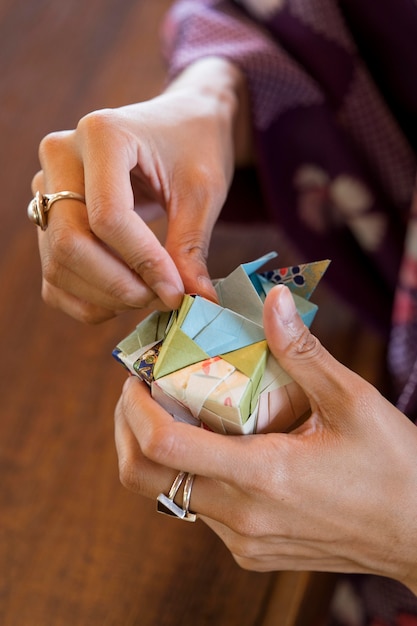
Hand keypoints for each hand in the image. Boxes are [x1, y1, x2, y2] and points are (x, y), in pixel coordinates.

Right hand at [31, 58, 248, 322]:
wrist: (179, 123)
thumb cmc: (194, 147)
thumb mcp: (203, 192)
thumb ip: (192, 247)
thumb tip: (198, 302)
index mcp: (102, 135)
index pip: (108, 216)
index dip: (143, 263)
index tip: (176, 292)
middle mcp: (62, 157)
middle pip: (70, 243)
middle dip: (118, 285)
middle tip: (161, 297)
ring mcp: (47, 188)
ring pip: (57, 264)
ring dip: (104, 297)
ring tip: (149, 295)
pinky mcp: (50, 217)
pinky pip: (53, 274)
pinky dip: (85, 300)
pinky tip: (122, 300)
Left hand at [114, 285, 416, 593]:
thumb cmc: (393, 467)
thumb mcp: (353, 401)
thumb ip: (303, 351)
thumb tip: (272, 300)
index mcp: (264, 476)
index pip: (165, 448)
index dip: (135, 410)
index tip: (136, 379)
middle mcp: (242, 516)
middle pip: (146, 478)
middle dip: (128, 430)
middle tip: (141, 392)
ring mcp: (244, 540)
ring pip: (169, 495)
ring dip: (160, 451)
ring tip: (179, 409)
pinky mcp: (250, 550)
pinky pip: (200, 510)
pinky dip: (191, 473)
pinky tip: (217, 444)